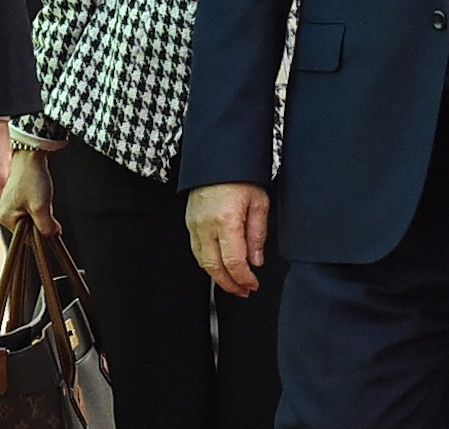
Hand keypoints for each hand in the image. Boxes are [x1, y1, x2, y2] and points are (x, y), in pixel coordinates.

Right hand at [0, 147, 60, 235]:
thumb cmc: (30, 175)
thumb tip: (51, 236)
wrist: (28, 150)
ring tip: (41, 194)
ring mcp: (7, 200)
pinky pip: (27, 202)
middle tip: (44, 204)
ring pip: (29, 214)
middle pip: (27, 226)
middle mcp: (2, 211)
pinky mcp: (12, 191)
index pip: (26, 238)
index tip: (49, 224)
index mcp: (5, 218)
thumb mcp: (41, 207)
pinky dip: (36, 198)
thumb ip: (46, 227)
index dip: (40, 232)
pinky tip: (38, 189)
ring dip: (39, 208)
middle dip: (40, 219)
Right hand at [186, 182, 269, 296]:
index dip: (244, 278)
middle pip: (214, 267)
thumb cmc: (240, 175)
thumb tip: (256, 260)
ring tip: (232, 283)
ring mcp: (194, 224)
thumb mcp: (259, 202)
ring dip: (217, 277)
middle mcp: (206, 225)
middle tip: (243, 291)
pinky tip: (219, 266)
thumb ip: (257, 234)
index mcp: (226, 221)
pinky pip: (196, 250)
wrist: (218, 157)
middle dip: (229, 284)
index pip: (233, 262)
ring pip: (202, 262)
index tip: (252, 284)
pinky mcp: (189, 221)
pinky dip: (207, 263)